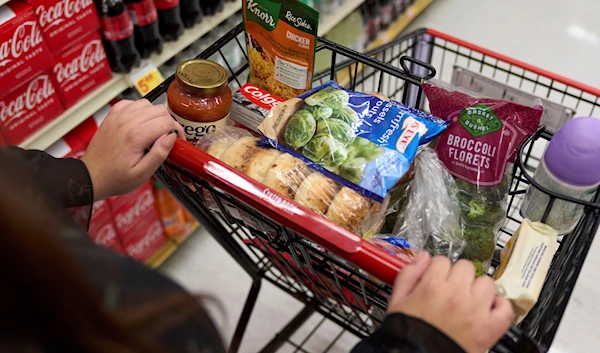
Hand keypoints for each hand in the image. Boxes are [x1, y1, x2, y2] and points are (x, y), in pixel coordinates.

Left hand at [81, 99, 183, 200]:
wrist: (91, 176)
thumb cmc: (116, 178)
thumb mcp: (142, 174)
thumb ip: (159, 154)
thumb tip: (171, 137)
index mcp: (136, 136)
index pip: (167, 122)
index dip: (177, 130)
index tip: (178, 140)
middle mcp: (127, 122)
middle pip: (159, 110)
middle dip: (168, 122)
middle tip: (167, 137)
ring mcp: (118, 116)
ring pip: (147, 104)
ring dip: (155, 115)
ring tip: (154, 130)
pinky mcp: (112, 116)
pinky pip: (131, 103)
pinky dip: (140, 110)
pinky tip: (140, 122)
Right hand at [388, 254, 513, 352]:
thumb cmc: (408, 333)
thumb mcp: (397, 301)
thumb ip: (408, 274)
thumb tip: (422, 256)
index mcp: (432, 287)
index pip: (441, 260)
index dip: (437, 269)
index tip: (435, 278)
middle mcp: (456, 295)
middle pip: (465, 266)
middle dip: (457, 275)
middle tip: (450, 289)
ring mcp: (476, 311)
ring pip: (486, 282)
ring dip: (477, 288)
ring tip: (468, 300)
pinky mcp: (489, 328)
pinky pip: (505, 308)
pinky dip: (499, 306)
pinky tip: (487, 309)